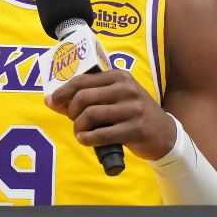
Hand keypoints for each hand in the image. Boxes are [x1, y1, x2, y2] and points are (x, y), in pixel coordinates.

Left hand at [45, 69, 176, 160]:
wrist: (165, 134)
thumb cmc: (133, 114)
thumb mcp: (116, 98)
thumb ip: (88, 97)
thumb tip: (52, 100)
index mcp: (120, 77)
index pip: (82, 80)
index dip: (62, 91)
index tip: (52, 101)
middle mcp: (127, 89)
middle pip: (83, 97)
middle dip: (71, 111)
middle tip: (74, 120)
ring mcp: (132, 109)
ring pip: (90, 115)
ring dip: (78, 127)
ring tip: (80, 132)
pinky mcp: (135, 129)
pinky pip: (101, 134)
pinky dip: (87, 139)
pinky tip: (86, 140)